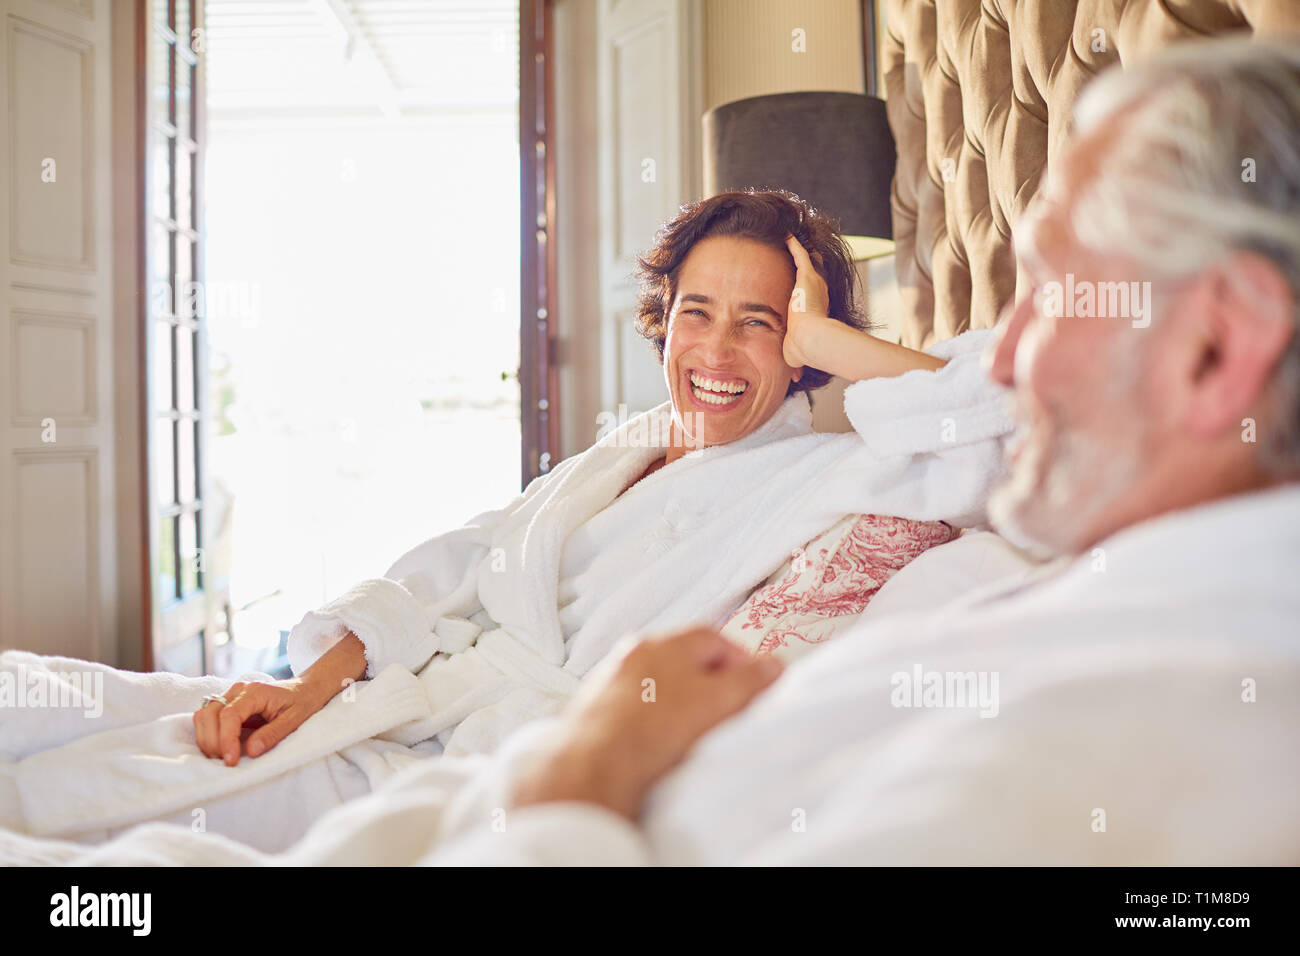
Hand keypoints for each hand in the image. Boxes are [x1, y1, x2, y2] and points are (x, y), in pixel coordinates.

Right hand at [193, 676, 336, 765]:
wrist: (305, 689)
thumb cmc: (302, 702)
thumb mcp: (295, 720)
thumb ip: (273, 734)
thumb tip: (250, 751)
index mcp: (255, 692)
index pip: (229, 715)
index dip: (226, 740)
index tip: (231, 761)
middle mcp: (238, 690)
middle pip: (209, 714)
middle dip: (212, 742)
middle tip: (227, 762)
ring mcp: (230, 696)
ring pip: (203, 715)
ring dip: (207, 739)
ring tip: (224, 757)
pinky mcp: (227, 704)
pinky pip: (208, 718)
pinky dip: (208, 735)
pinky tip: (221, 749)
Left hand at [511, 627, 783, 819]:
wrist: (593, 764)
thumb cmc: (658, 728)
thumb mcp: (719, 701)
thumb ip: (751, 681)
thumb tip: (774, 666)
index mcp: (664, 643)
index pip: (712, 637)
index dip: (739, 659)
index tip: (753, 684)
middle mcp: (631, 654)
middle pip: (682, 659)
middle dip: (708, 680)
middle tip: (726, 709)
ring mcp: (608, 681)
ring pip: (655, 684)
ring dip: (677, 701)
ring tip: (692, 731)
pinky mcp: (592, 711)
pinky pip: (632, 708)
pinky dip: (650, 720)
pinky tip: (657, 744)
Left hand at [783, 234, 833, 368]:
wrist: (811, 340)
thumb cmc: (805, 350)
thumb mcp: (796, 354)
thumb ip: (795, 361)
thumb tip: (796, 378)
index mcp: (812, 310)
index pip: (809, 296)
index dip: (805, 290)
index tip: (799, 286)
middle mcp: (816, 295)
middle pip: (810, 275)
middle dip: (805, 265)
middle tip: (801, 255)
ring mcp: (812, 284)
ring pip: (806, 261)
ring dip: (798, 251)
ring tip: (790, 239)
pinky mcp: (807, 276)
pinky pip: (799, 254)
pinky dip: (793, 244)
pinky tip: (785, 235)